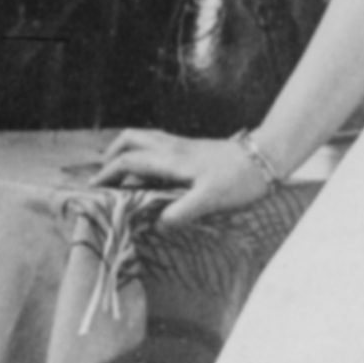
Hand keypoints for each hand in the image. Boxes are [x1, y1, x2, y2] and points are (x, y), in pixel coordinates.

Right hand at [92, 128, 273, 229]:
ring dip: (130, 153)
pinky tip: (155, 177)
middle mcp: (174, 148)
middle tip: (105, 176)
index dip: (107, 173)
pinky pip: (161, 147)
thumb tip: (156, 224)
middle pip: (132, 138)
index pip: (128, 160)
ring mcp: (185, 146)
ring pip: (146, 139)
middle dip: (112, 153)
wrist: (270, 155)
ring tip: (125, 177)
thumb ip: (181, 213)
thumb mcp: (211, 200)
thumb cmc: (241, 177)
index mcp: (171, 159)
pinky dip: (148, 156)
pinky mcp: (195, 149)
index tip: (93, 189)